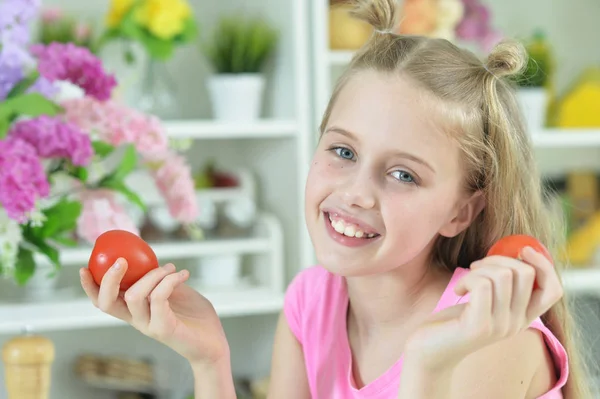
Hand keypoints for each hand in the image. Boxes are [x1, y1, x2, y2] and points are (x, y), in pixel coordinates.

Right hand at [80, 258, 229, 364]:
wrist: (214, 341)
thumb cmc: (194, 315)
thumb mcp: (174, 290)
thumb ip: (160, 279)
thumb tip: (151, 258)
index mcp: (134, 310)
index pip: (103, 301)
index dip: (90, 286)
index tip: (85, 266)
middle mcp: (136, 320)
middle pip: (107, 302)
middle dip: (109, 278)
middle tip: (122, 260)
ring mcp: (148, 325)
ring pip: (135, 295)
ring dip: (153, 274)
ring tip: (171, 268)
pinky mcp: (163, 328)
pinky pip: (159, 297)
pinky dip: (170, 280)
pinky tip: (183, 274)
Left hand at [403, 246, 563, 370]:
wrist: (430, 352)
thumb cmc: (454, 321)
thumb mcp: (485, 302)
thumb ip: (503, 286)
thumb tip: (516, 252)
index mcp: (523, 317)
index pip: (553, 290)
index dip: (544, 264)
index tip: (523, 249)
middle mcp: (517, 324)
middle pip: (526, 273)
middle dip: (499, 259)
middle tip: (477, 267)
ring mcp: (500, 326)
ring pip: (503, 275)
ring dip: (480, 268)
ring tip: (466, 280)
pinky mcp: (480, 326)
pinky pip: (482, 284)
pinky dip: (468, 278)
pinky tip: (458, 290)